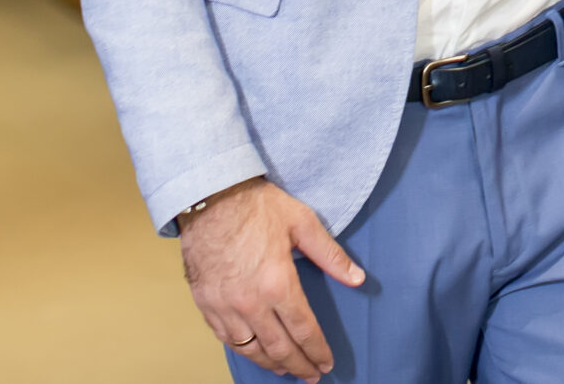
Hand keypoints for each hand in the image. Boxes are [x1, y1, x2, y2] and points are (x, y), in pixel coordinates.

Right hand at [181, 177, 364, 377]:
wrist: (208, 197)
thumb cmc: (254, 205)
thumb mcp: (302, 223)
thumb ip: (330, 255)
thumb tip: (357, 278)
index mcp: (278, 284)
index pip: (303, 330)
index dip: (317, 350)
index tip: (326, 362)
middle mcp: (250, 302)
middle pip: (279, 347)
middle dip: (299, 365)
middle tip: (311, 376)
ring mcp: (225, 306)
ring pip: (251, 349)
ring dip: (272, 364)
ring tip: (286, 369)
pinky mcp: (206, 304)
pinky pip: (227, 338)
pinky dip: (244, 350)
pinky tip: (255, 352)